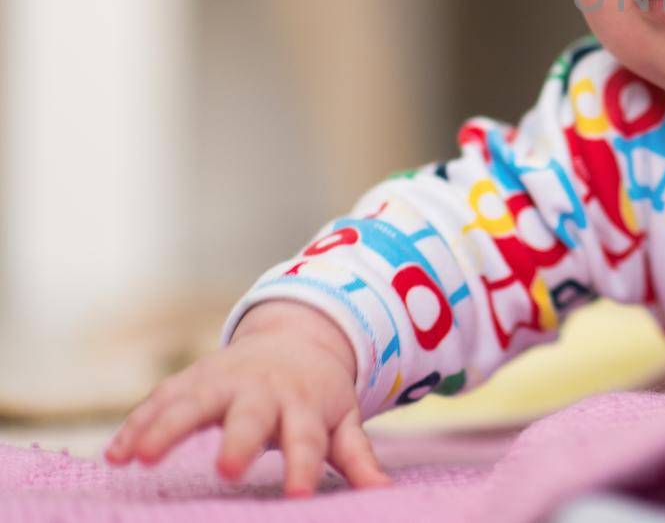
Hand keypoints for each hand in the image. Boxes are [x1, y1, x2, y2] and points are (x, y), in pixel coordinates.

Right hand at [103, 300, 391, 496]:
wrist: (295, 335)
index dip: (305, 467)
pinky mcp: (193, 379)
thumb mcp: (343, 418)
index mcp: (305, 405)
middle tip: (227, 468)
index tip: (299, 496)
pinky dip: (137, 424)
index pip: (308, 439)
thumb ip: (356, 455)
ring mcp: (225, 382)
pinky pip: (162, 400)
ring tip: (138, 459)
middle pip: (251, 415)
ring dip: (166, 428)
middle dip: (239, 439)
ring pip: (194, 402)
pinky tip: (115, 455)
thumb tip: (382, 489)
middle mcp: (264, 391)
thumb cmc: (317, 393)